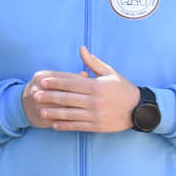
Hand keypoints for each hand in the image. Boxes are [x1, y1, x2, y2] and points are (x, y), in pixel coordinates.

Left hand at [23, 46, 139, 131]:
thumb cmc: (123, 89)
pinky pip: (78, 126)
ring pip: (70, 114)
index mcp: (96, 86)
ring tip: (40, 110)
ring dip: (54, 112)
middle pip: (67, 98)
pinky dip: (65, 125)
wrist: (140, 110)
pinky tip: (54, 124)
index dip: (55, 82)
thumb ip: (93, 62)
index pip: (71, 83)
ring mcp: (95, 115)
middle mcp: (94, 101)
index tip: (42, 81)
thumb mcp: (110, 73)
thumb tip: (81, 48)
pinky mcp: (97, 126)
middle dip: (50, 97)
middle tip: (35, 95)